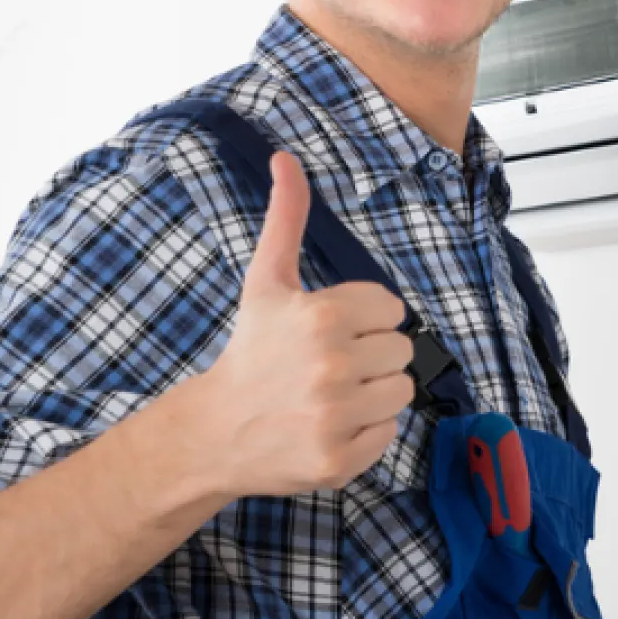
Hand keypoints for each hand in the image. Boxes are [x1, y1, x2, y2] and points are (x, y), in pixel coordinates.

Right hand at [195, 152, 414, 497]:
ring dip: (374, 393)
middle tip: (329, 364)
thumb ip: (286, 217)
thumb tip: (286, 157)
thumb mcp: (267, 280)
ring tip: (332, 393)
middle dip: (371, 355)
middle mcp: (329, 366)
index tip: (330, 330)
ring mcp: (334, 417)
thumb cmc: (251, 350)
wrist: (216, 430)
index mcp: (320, 316)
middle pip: (402, 350)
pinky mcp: (338, 461)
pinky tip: (330, 424)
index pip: (392, 308)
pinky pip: (389, 433)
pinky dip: (366, 432)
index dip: (365, 318)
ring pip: (401, 391)